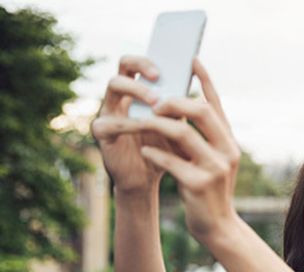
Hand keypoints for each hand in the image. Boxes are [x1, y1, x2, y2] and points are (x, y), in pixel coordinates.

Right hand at [91, 55, 175, 192]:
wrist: (147, 179)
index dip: (154, 59)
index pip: (140, 63)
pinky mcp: (101, 131)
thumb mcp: (176, 125)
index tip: (171, 64)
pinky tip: (146, 124)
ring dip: (137, 89)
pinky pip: (112, 120)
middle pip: (124, 65)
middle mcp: (120, 97)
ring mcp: (108, 111)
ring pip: (114, 84)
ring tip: (156, 101)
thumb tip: (201, 86)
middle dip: (141, 65)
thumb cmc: (163, 149)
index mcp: (138, 92)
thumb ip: (181, 107)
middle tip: (158, 75)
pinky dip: (131, 122)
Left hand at [100, 59, 240, 238]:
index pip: (217, 104)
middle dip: (175, 101)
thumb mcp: (212, 162)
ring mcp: (214, 168)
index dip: (205, 80)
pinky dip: (155, 153)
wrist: (219, 228)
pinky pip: (171, 161)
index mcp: (229, 142)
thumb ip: (201, 139)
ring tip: (144, 122)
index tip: (192, 59)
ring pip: (183, 133)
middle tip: (155, 100)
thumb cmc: (209, 192)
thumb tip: (177, 112)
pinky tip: (145, 150)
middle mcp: (227, 151)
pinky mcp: (198, 185)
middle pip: (201, 112)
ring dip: (158, 124)